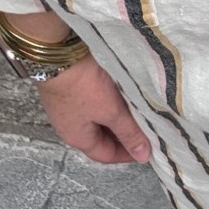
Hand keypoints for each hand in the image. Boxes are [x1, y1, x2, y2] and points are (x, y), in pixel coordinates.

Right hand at [35, 53, 151, 164]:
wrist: (59, 52)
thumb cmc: (84, 86)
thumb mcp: (111, 111)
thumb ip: (128, 132)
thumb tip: (142, 156)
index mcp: (78, 138)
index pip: (106, 155)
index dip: (127, 154)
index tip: (148, 146)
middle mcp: (70, 125)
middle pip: (101, 137)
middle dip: (124, 134)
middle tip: (147, 127)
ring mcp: (68, 106)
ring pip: (99, 118)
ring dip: (117, 116)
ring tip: (138, 110)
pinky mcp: (70, 88)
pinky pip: (93, 101)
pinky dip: (109, 101)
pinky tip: (122, 93)